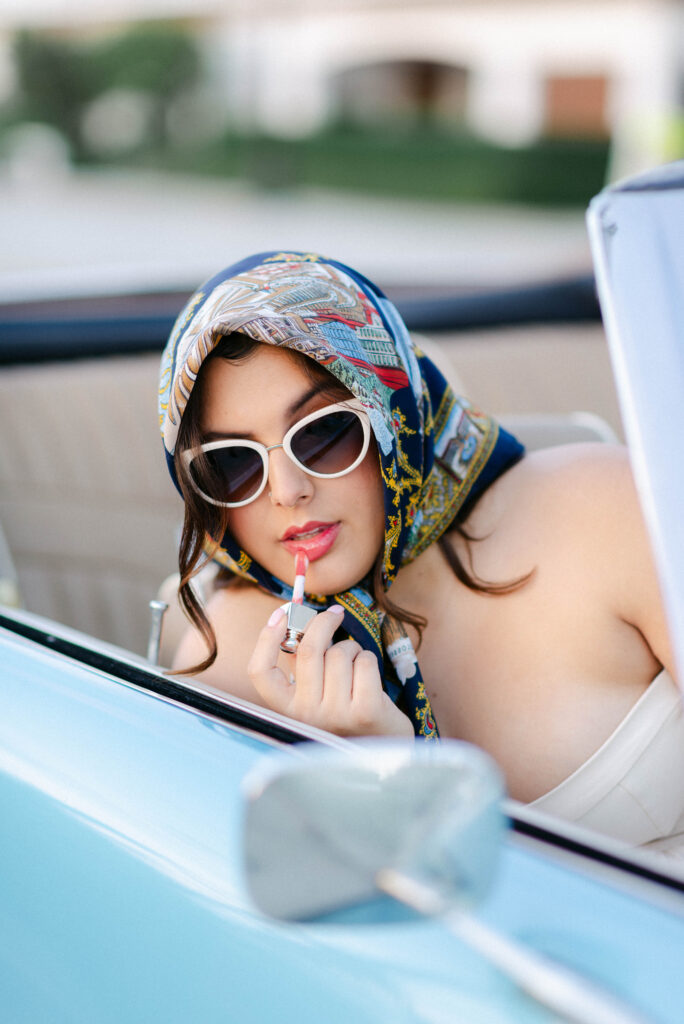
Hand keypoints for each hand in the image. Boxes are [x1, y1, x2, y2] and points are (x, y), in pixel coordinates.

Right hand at [247, 605, 413, 737]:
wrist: (380, 746)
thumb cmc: (344, 709)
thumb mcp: (314, 691)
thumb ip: (301, 661)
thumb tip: (294, 619)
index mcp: (286, 709)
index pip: (259, 672)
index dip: (266, 638)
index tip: (280, 614)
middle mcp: (306, 715)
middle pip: (308, 651)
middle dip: (323, 623)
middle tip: (335, 614)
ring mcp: (335, 716)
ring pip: (339, 653)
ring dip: (351, 648)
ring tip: (354, 664)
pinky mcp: (365, 712)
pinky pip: (363, 661)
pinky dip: (367, 658)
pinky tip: (368, 675)